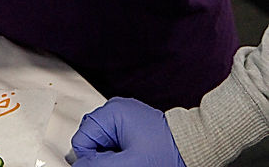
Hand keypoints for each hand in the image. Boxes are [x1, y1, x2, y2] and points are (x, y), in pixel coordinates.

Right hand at [70, 97, 186, 165]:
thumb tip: (77, 166)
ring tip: (132, 161)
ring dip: (111, 157)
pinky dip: (120, 155)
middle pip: (92, 140)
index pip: (83, 139)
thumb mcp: (129, 163)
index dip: (90, 159)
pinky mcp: (133, 127)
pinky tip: (135, 160)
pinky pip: (115, 143)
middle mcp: (116, 110)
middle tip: (123, 163)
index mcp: (111, 112)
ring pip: (103, 144)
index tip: (108, 166)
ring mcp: (125, 118)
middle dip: (101, 157)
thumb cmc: (167, 152)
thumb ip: (98, 165)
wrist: (194, 148)